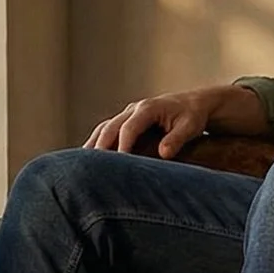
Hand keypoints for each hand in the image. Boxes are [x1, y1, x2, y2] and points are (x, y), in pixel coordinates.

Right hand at [84, 86, 233, 157]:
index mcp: (147, 108)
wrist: (193, 104)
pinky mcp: (125, 121)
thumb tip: (163, 154)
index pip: (128, 128)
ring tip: (80, 165)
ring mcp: (127, 114)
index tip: (117, 165)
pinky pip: (106, 131)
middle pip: (110, 127)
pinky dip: (96, 143)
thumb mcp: (190, 126)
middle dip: (100, 147)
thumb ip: (176, 139)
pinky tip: (87, 160)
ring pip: (103, 128)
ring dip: (92, 145)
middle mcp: (133, 109)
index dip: (122, 147)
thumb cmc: (192, 116)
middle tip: (91, 169)